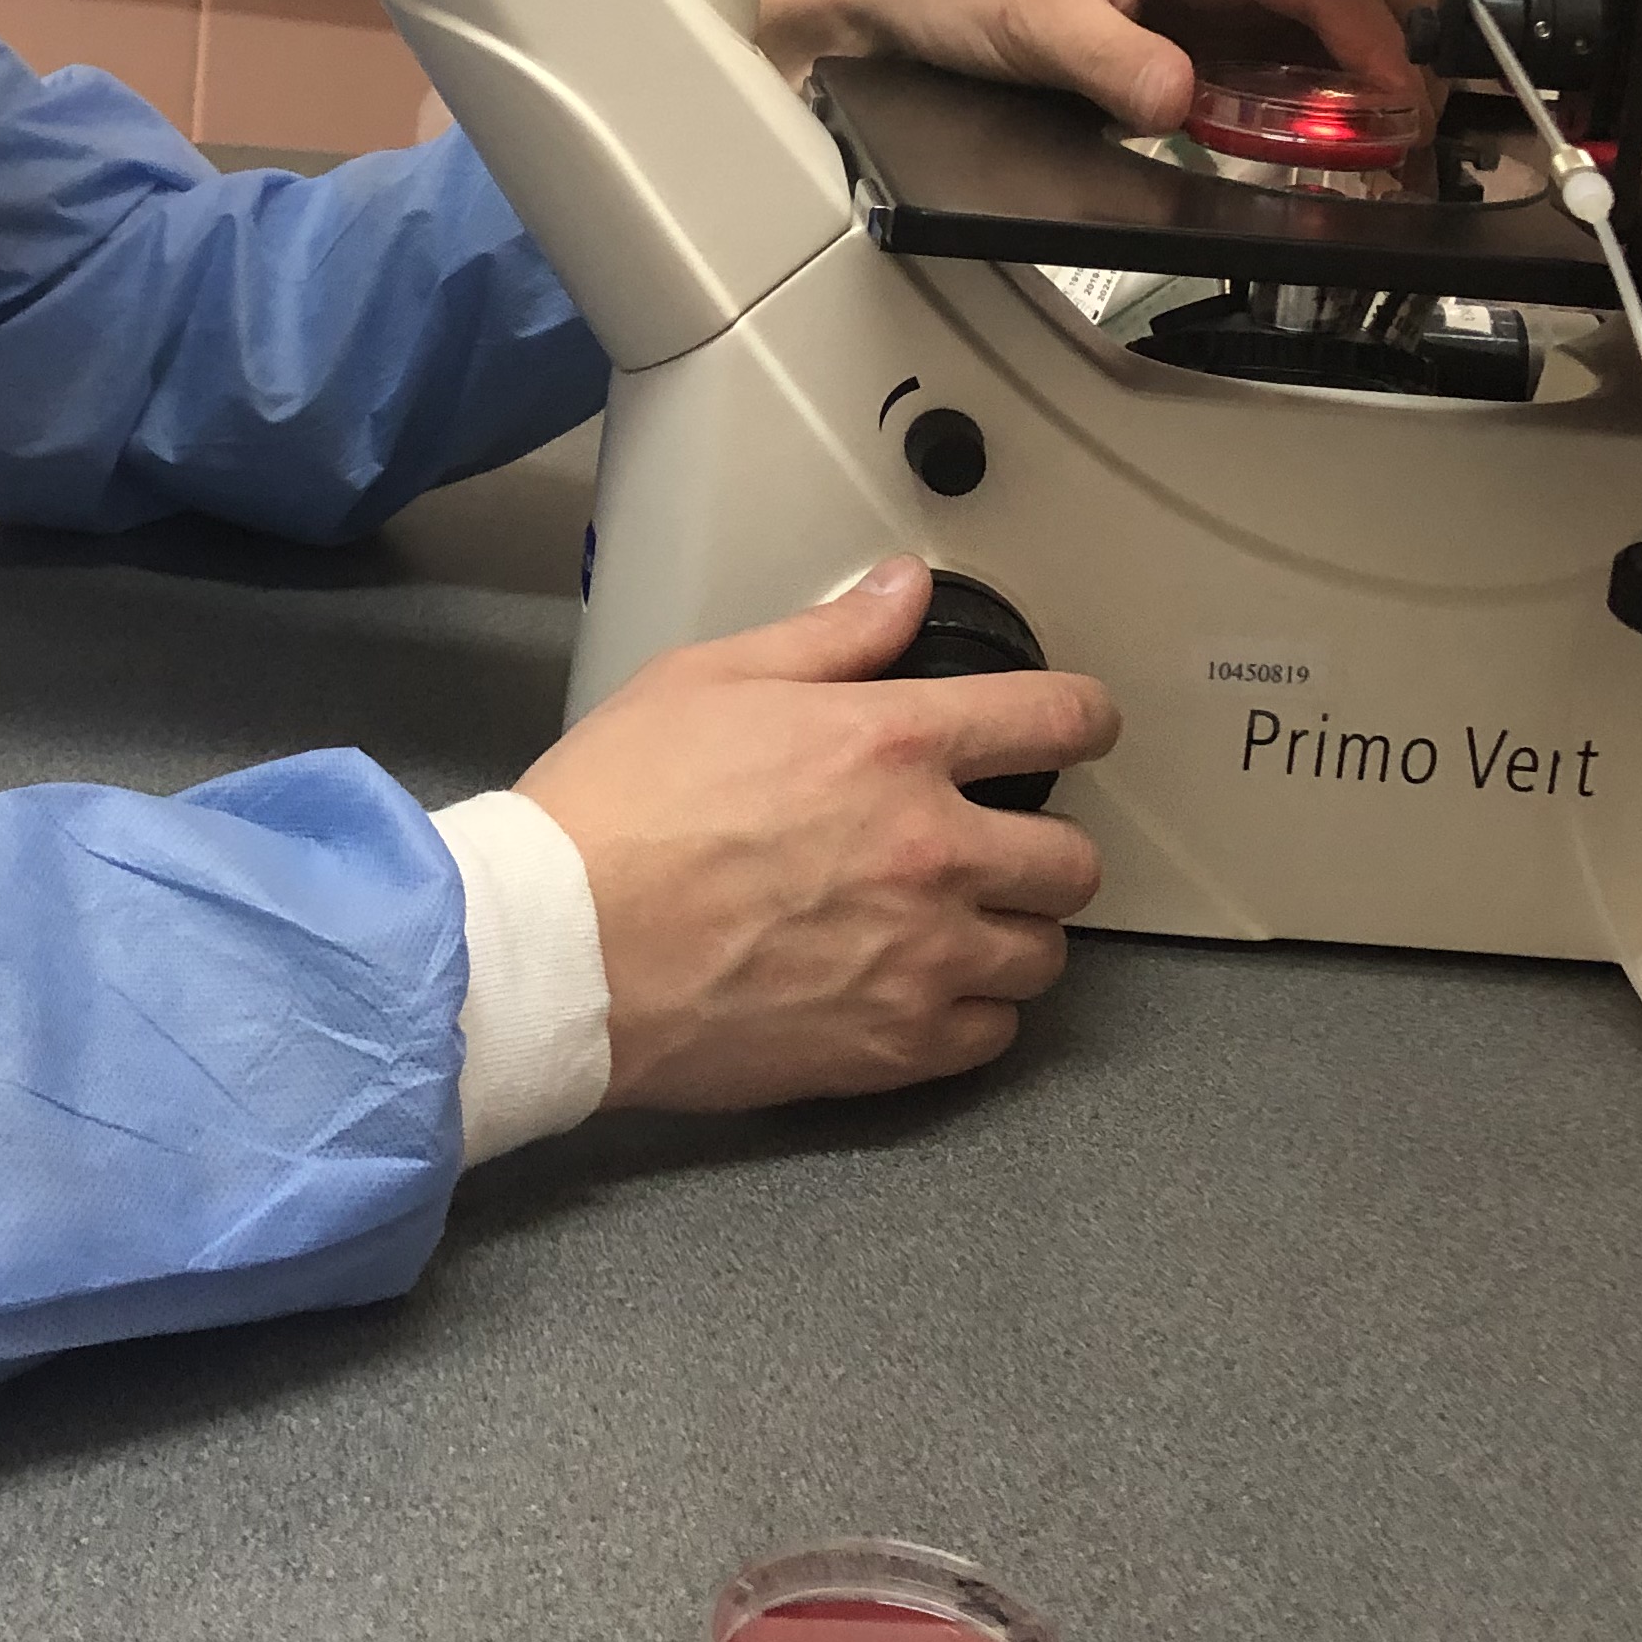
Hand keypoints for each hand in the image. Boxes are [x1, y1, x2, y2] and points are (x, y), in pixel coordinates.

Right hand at [514, 558, 1118, 1110]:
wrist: (557, 952)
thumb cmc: (613, 815)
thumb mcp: (710, 679)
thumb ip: (828, 636)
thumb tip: (901, 593)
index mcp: (892, 745)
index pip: (1057, 720)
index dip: (1084, 718)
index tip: (1081, 726)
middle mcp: (931, 852)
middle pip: (1073, 859)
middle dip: (1046, 845)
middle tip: (1000, 842)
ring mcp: (920, 958)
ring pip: (1043, 956)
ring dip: (1010, 934)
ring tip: (958, 923)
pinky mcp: (891, 1047)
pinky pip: (991, 1037)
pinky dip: (970, 1015)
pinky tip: (922, 990)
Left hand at [756, 0, 1439, 139]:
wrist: (902, 8)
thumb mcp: (1036, 23)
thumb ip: (1113, 63)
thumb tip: (1184, 103)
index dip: (1363, 29)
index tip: (1392, 91)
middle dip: (1391, 34)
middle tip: (1411, 114)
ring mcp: (1207, 7)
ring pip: (1315, 32)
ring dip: (1355, 81)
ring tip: (1388, 146)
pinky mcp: (1190, 51)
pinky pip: (1271, 74)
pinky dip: (1308, 107)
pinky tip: (1323, 148)